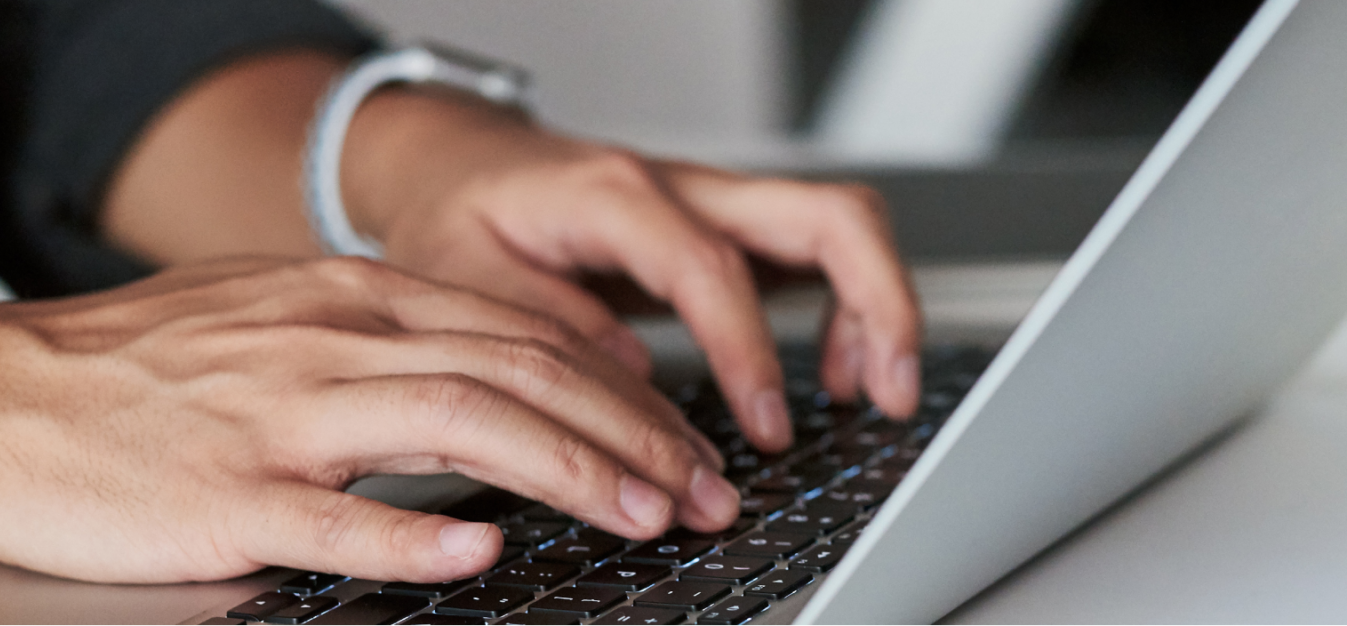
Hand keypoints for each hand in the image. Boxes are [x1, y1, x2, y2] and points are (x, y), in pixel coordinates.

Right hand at [0, 257, 740, 583]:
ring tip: (644, 513)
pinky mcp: (226, 496)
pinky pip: (338, 514)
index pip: (521, 333)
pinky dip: (419, 530)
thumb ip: (379, 342)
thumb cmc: (126, 372)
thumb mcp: (271, 320)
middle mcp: (330, 343)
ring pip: (459, 425)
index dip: (621, 389)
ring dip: (569, 470)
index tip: (683, 442)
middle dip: (632, 433)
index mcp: (347, 299)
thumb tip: (491, 377)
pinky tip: (485, 547)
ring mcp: (279, 418)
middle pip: (519, 372)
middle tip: (704, 490)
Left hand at [339, 87, 925, 450]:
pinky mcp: (727, 230)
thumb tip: (636, 386)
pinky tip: (833, 376)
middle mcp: (683, 187)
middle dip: (879, 303)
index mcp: (615, 195)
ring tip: (871, 396)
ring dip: (877, 308)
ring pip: (838, 226)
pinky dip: (845, 312)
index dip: (749, 351)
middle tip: (888, 395)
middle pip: (826, 215)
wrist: (458, 164)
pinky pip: (817, 252)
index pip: (713, 267)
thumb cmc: (458, 214)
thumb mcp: (464, 277)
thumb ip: (546, 330)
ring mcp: (715, 204)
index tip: (767, 427)